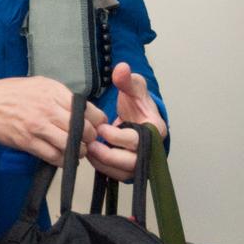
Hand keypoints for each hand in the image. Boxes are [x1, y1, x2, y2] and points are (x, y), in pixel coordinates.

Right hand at [0, 76, 106, 165]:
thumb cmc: (12, 93)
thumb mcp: (40, 84)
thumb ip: (61, 96)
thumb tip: (81, 109)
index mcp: (55, 92)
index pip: (88, 110)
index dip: (97, 122)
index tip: (97, 127)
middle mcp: (49, 108)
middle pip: (83, 130)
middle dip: (90, 139)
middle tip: (88, 142)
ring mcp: (38, 126)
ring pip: (71, 145)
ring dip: (78, 152)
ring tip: (77, 152)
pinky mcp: (27, 142)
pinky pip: (53, 156)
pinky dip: (63, 161)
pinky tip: (63, 158)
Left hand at [87, 62, 167, 180]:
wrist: (138, 118)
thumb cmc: (137, 104)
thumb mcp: (134, 88)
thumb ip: (126, 80)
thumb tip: (121, 68)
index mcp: (156, 129)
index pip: (138, 139)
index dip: (118, 136)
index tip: (101, 128)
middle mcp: (152, 150)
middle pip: (133, 162)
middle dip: (109, 155)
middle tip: (90, 146)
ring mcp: (142, 162)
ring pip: (124, 172)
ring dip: (104, 163)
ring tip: (87, 150)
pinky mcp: (130, 170)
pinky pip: (117, 175)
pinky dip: (103, 168)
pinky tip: (91, 156)